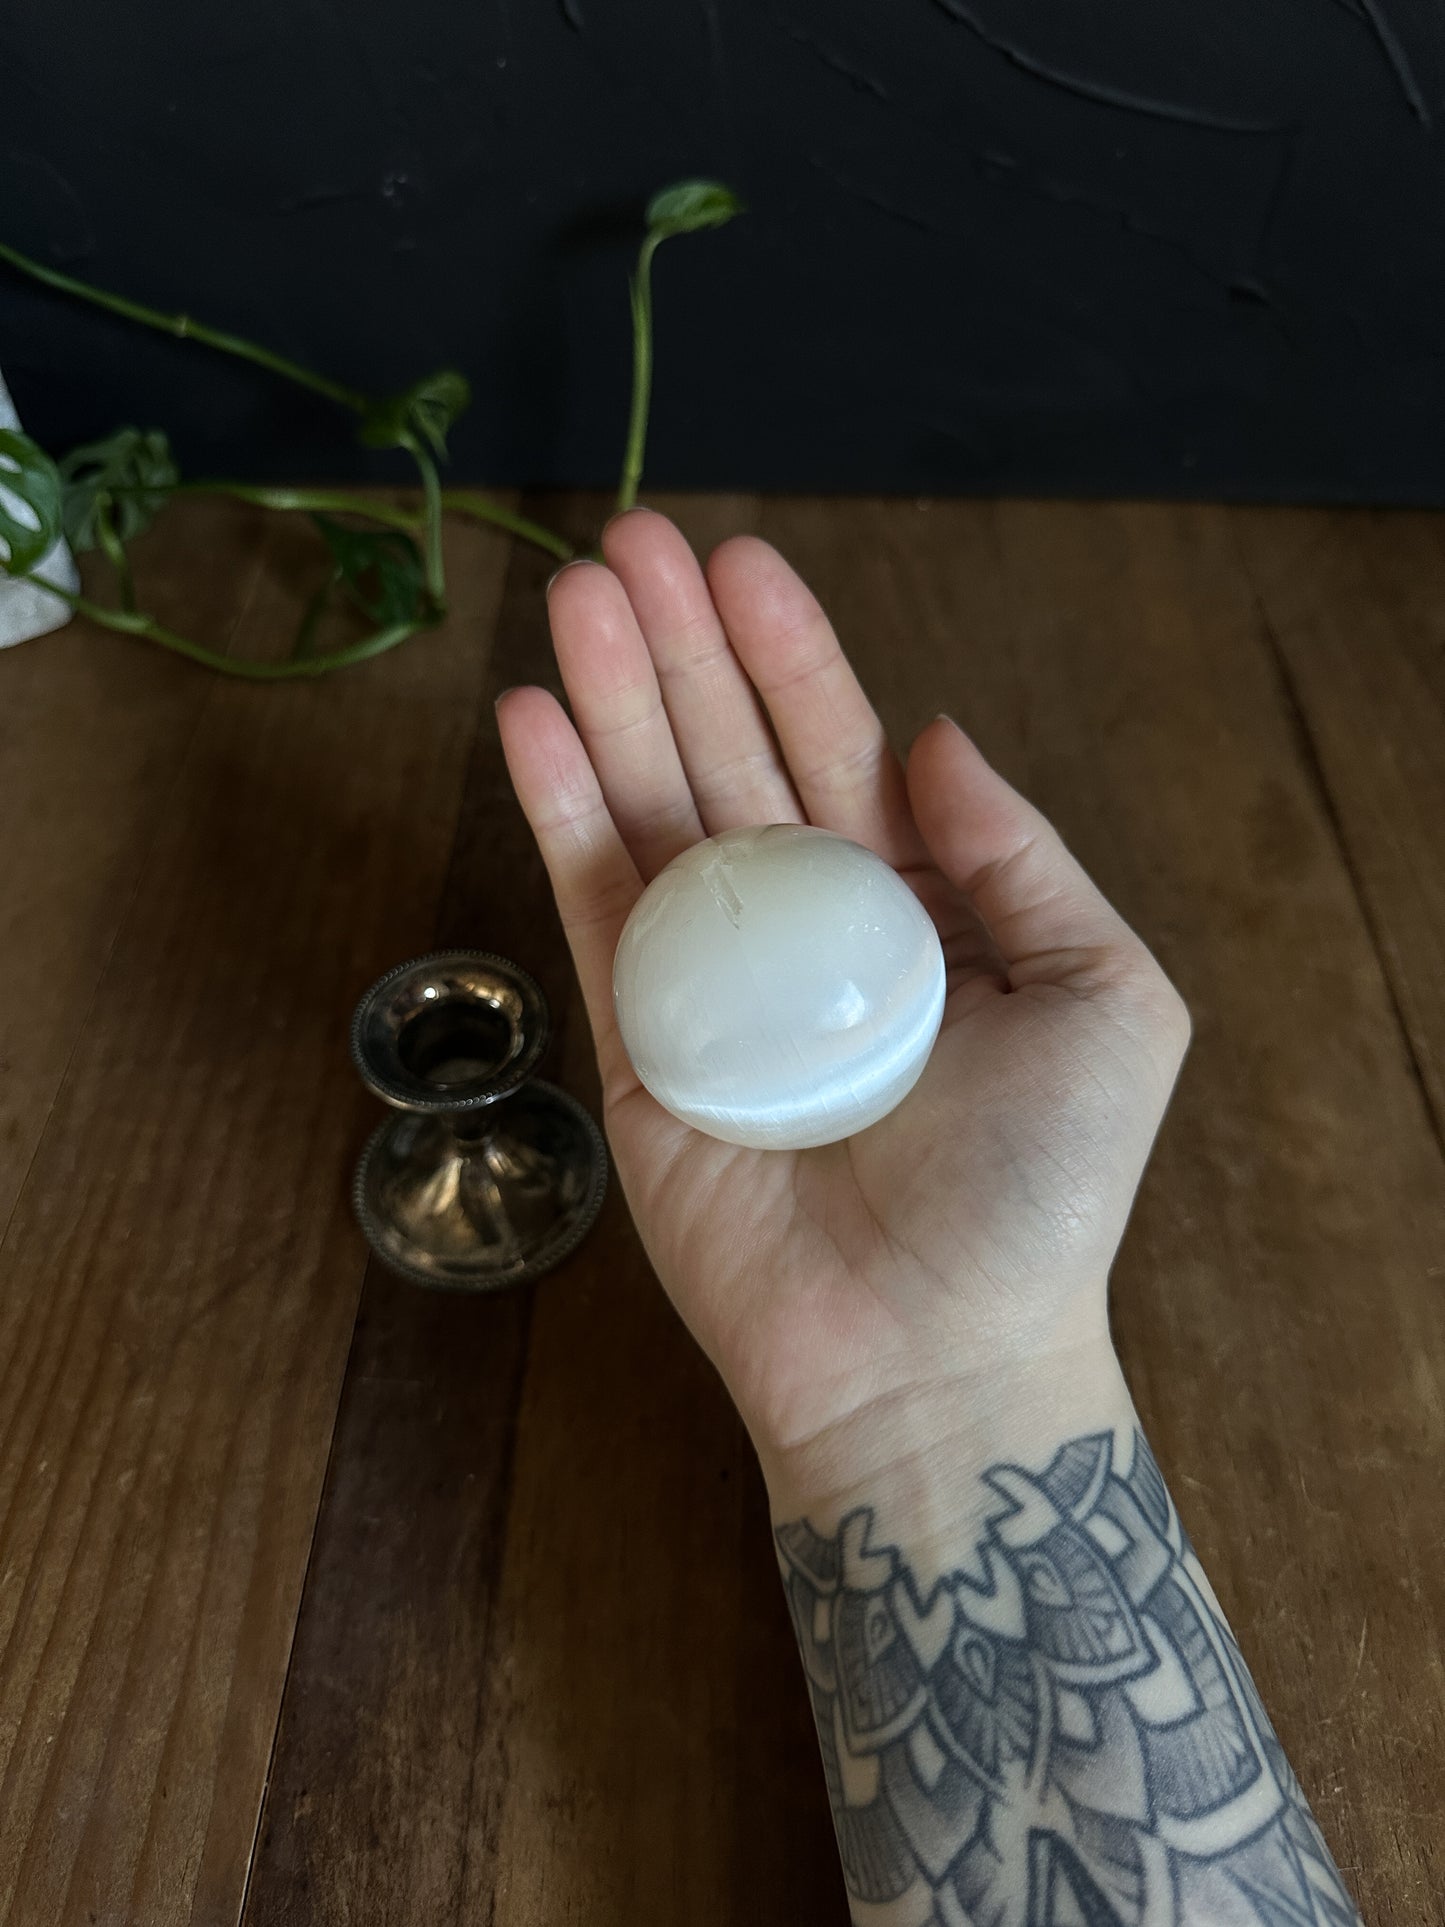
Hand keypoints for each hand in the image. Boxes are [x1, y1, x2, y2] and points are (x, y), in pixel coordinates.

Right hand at [496, 510, 1189, 1502]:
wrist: (933, 1351)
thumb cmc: (1039, 1189)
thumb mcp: (1103, 999)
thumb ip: (1024, 858)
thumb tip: (932, 735)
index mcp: (911, 905)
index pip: (836, 748)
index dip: (790, 653)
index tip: (741, 559)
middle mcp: (803, 927)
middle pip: (726, 758)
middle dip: (680, 649)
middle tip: (630, 539)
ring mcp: (713, 983)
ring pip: (648, 812)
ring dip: (608, 702)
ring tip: (574, 595)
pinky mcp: (636, 1046)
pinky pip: (591, 911)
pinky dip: (557, 814)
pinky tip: (531, 719)